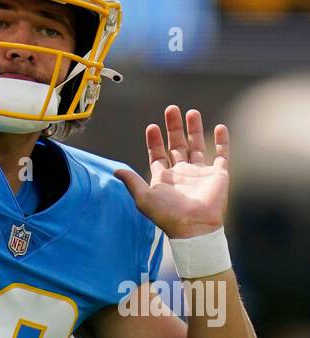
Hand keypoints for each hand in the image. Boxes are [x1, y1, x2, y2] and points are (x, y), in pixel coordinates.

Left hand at [114, 106, 229, 239]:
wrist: (195, 228)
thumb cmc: (168, 216)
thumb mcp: (144, 198)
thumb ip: (131, 181)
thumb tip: (115, 171)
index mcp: (164, 177)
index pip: (158, 154)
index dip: (154, 141)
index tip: (152, 126)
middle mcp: (182, 173)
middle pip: (177, 145)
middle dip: (174, 127)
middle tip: (171, 109)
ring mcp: (200, 173)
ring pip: (197, 146)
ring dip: (194, 129)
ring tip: (192, 112)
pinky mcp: (218, 176)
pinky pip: (222, 155)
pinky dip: (222, 141)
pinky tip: (220, 127)